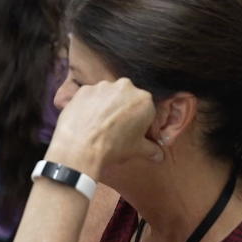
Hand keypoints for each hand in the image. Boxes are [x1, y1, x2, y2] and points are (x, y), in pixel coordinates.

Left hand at [46, 78, 160, 176]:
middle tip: (114, 127)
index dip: (139, 121)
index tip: (131, 131)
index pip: (145, 109)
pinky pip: (90, 96)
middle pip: (127, 98)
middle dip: (123, 109)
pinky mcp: (85, 89)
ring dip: (106, 106)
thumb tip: (160, 156)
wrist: (81, 146)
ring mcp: (103, 86)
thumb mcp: (137, 149)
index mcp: (144, 99)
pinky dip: (89, 105)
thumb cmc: (114, 146)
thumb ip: (151, 149)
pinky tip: (85, 119)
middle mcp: (125, 87)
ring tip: (98, 124)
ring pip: (108, 95)